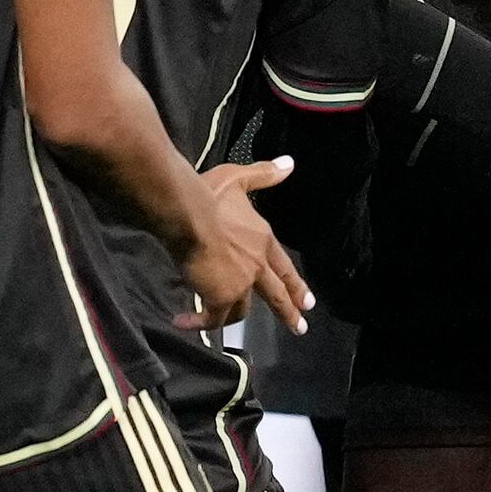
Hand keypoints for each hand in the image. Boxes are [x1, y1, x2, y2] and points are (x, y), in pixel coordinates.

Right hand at [175, 152, 308, 331]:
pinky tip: (182, 321)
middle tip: (299, 327)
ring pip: (241, 309)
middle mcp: (257, 265)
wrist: (188, 216)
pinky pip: (212, 317)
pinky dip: (198, 322)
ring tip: (219, 321)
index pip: (284, 267)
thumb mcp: (238, 179)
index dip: (296, 285)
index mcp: (263, 240)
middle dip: (289, 312)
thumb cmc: (209, 196)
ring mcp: (240, 284)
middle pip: (277, 295)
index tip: (308, 302)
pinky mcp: (220, 297)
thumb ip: (263, 174)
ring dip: (230, 316)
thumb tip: (289, 163)